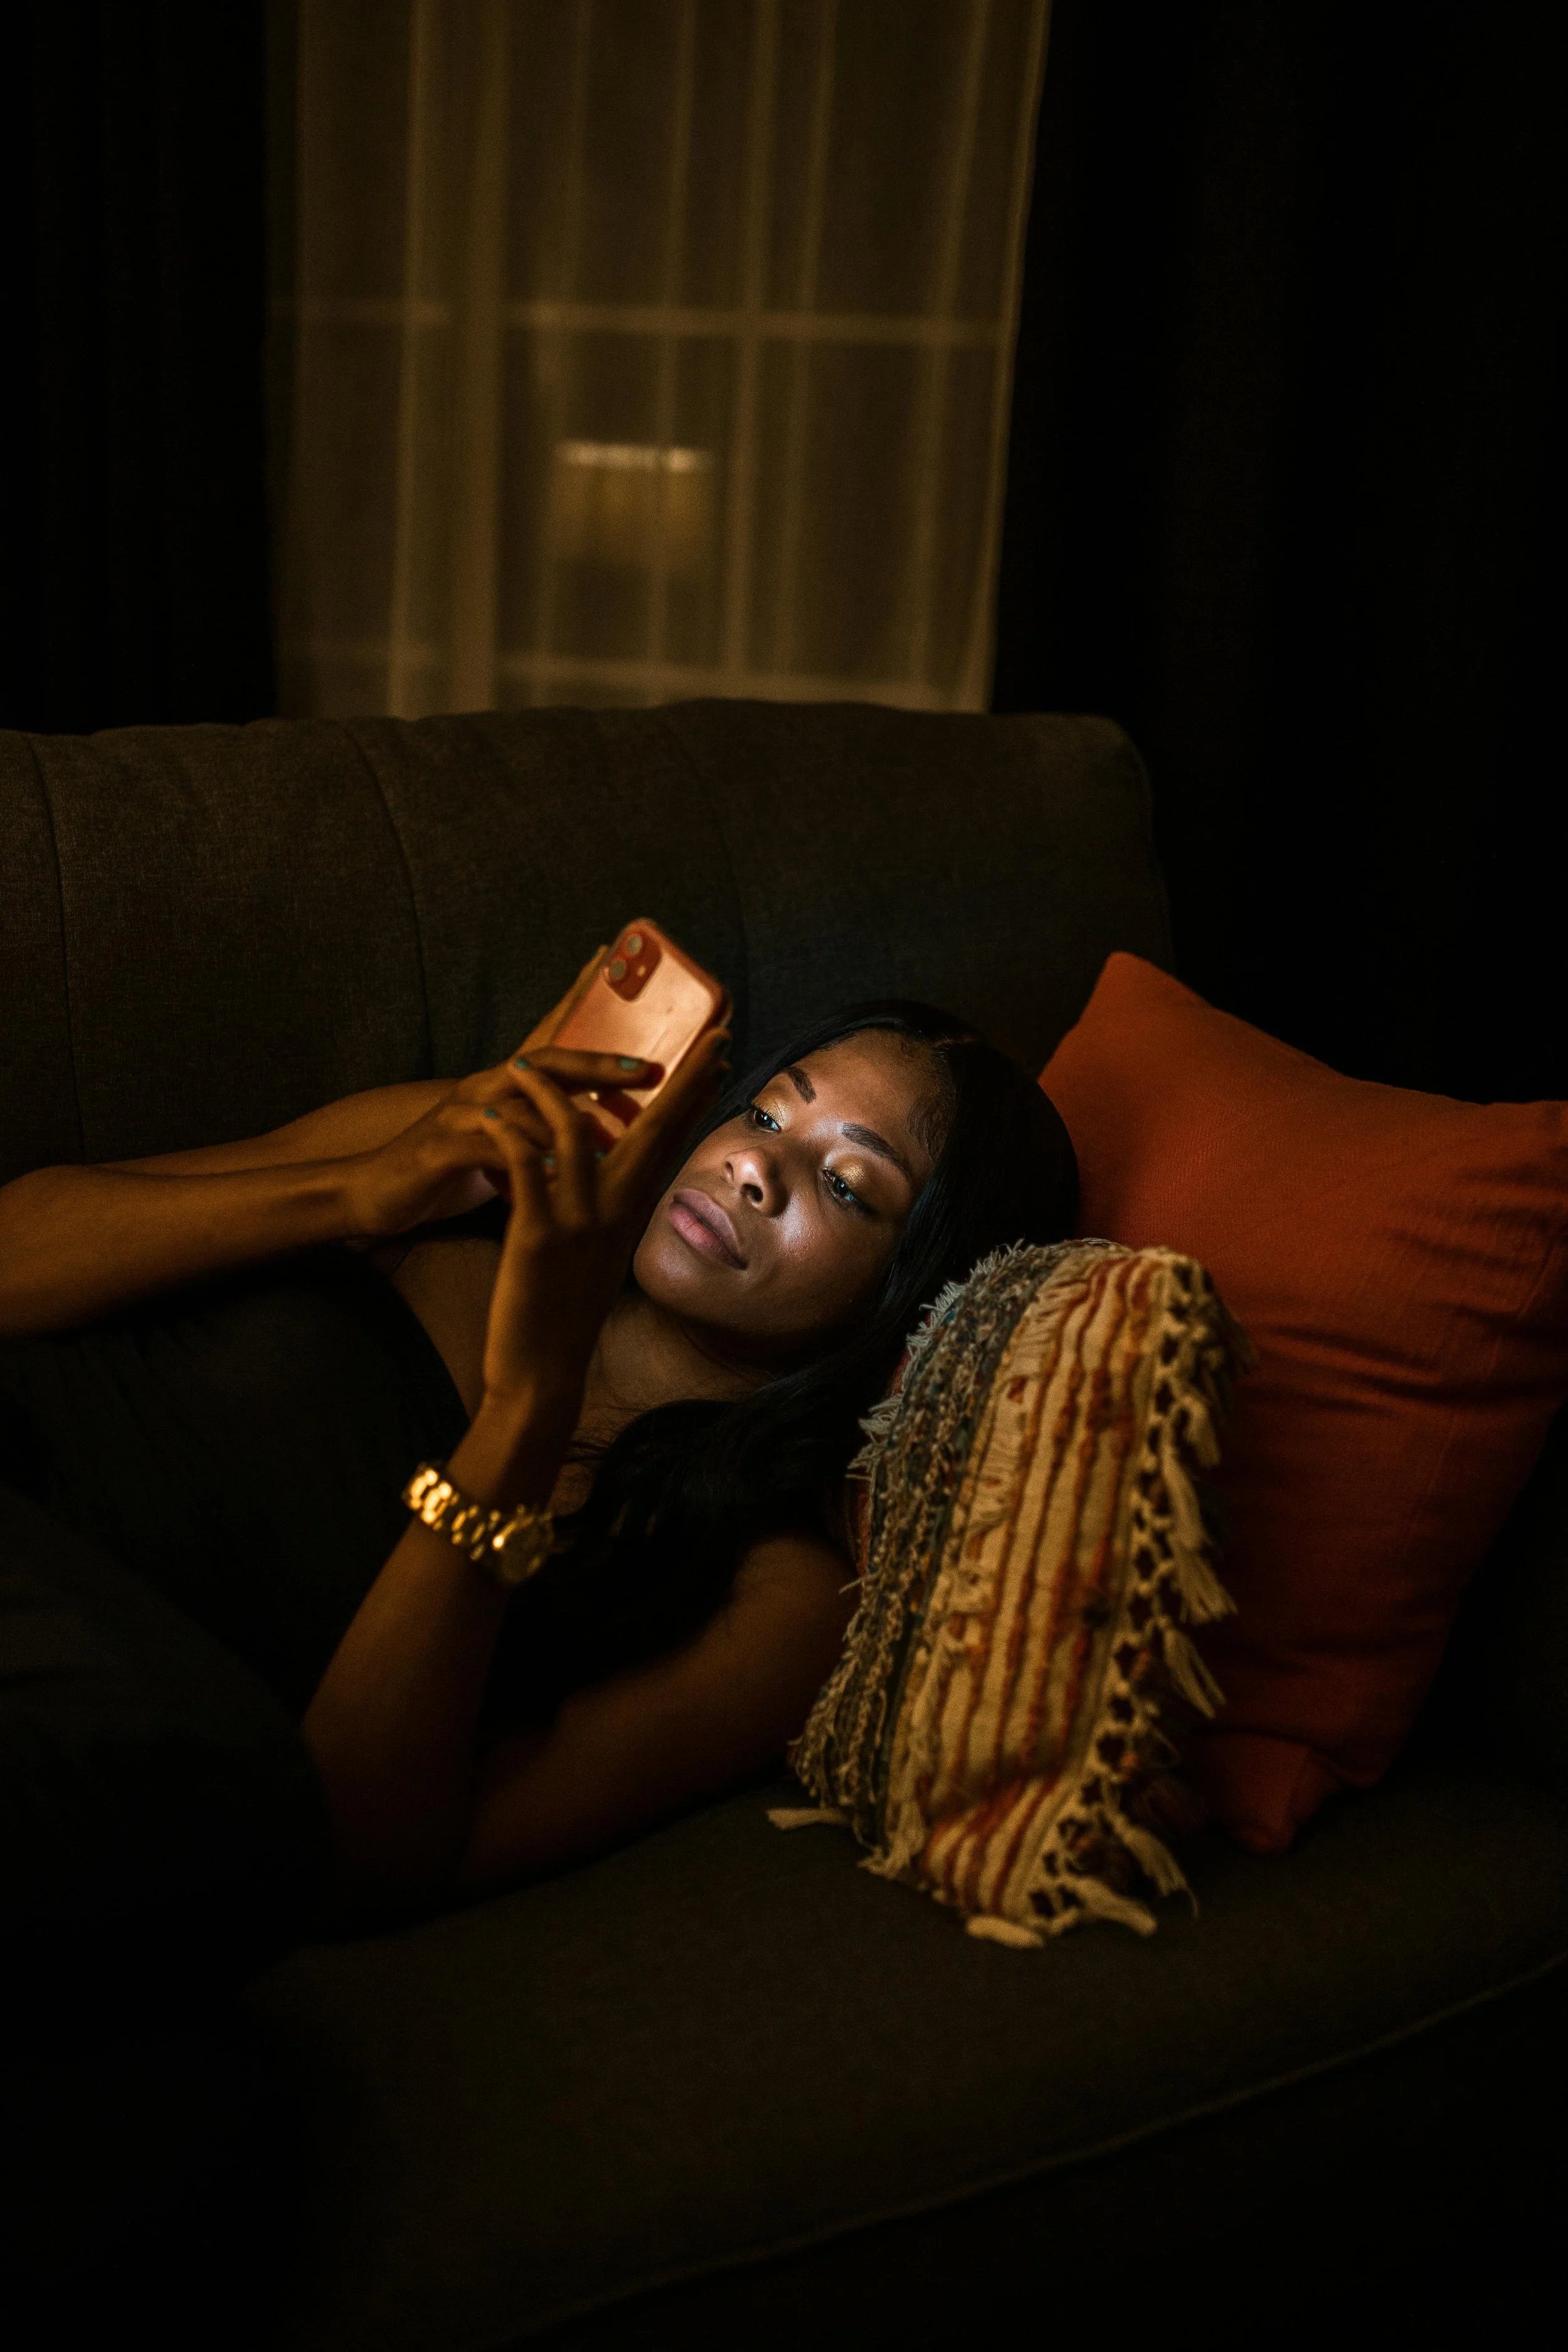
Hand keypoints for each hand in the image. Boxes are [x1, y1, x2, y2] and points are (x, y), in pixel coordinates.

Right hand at [343, 953, 666, 1237]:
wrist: (375, 1191)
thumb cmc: (447, 1165)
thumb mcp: (501, 1137)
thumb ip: (539, 1122)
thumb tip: (593, 1118)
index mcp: (502, 1083)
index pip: (548, 1033)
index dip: (579, 997)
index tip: (614, 962)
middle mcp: (482, 1088)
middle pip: (545, 1062)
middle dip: (598, 1063)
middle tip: (649, 1069)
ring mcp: (458, 1115)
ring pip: (520, 1105)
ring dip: (567, 1117)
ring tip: (615, 1134)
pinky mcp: (438, 1150)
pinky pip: (487, 1149)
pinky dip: (523, 1157)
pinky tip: (557, 1169)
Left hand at [477, 1025, 730, 1410]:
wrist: (542, 1373)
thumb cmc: (564, 1313)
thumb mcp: (600, 1255)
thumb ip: (612, 1211)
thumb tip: (623, 1176)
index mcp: (629, 1214)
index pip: (670, 1142)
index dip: (695, 1097)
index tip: (716, 1056)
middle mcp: (614, 1214)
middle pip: (652, 1132)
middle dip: (679, 1081)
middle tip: (706, 1036)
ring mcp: (579, 1224)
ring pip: (576, 1137)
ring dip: (553, 1092)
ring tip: (523, 1063)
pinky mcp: (538, 1237)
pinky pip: (525, 1171)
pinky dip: (508, 1135)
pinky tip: (490, 1113)